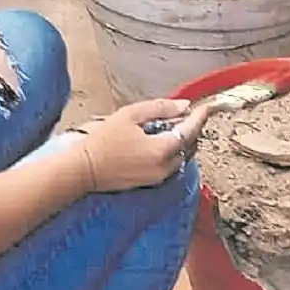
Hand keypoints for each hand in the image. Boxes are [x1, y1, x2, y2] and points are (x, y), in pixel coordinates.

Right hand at [80, 99, 194, 191]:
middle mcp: (165, 167)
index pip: (190, 131)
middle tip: (184, 113)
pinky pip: (171, 165)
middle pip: (190, 146)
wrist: (84, 169)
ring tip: (170, 125)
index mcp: (162, 149)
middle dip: (192, 129)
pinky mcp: (151, 183)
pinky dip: (172, 151)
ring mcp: (159, 178)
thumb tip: (183, 106)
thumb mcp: (130, 115)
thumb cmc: (103, 141)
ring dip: (182, 141)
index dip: (199, 117)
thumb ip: (160, 108)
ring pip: (182, 157)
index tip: (205, 107)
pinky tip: (159, 141)